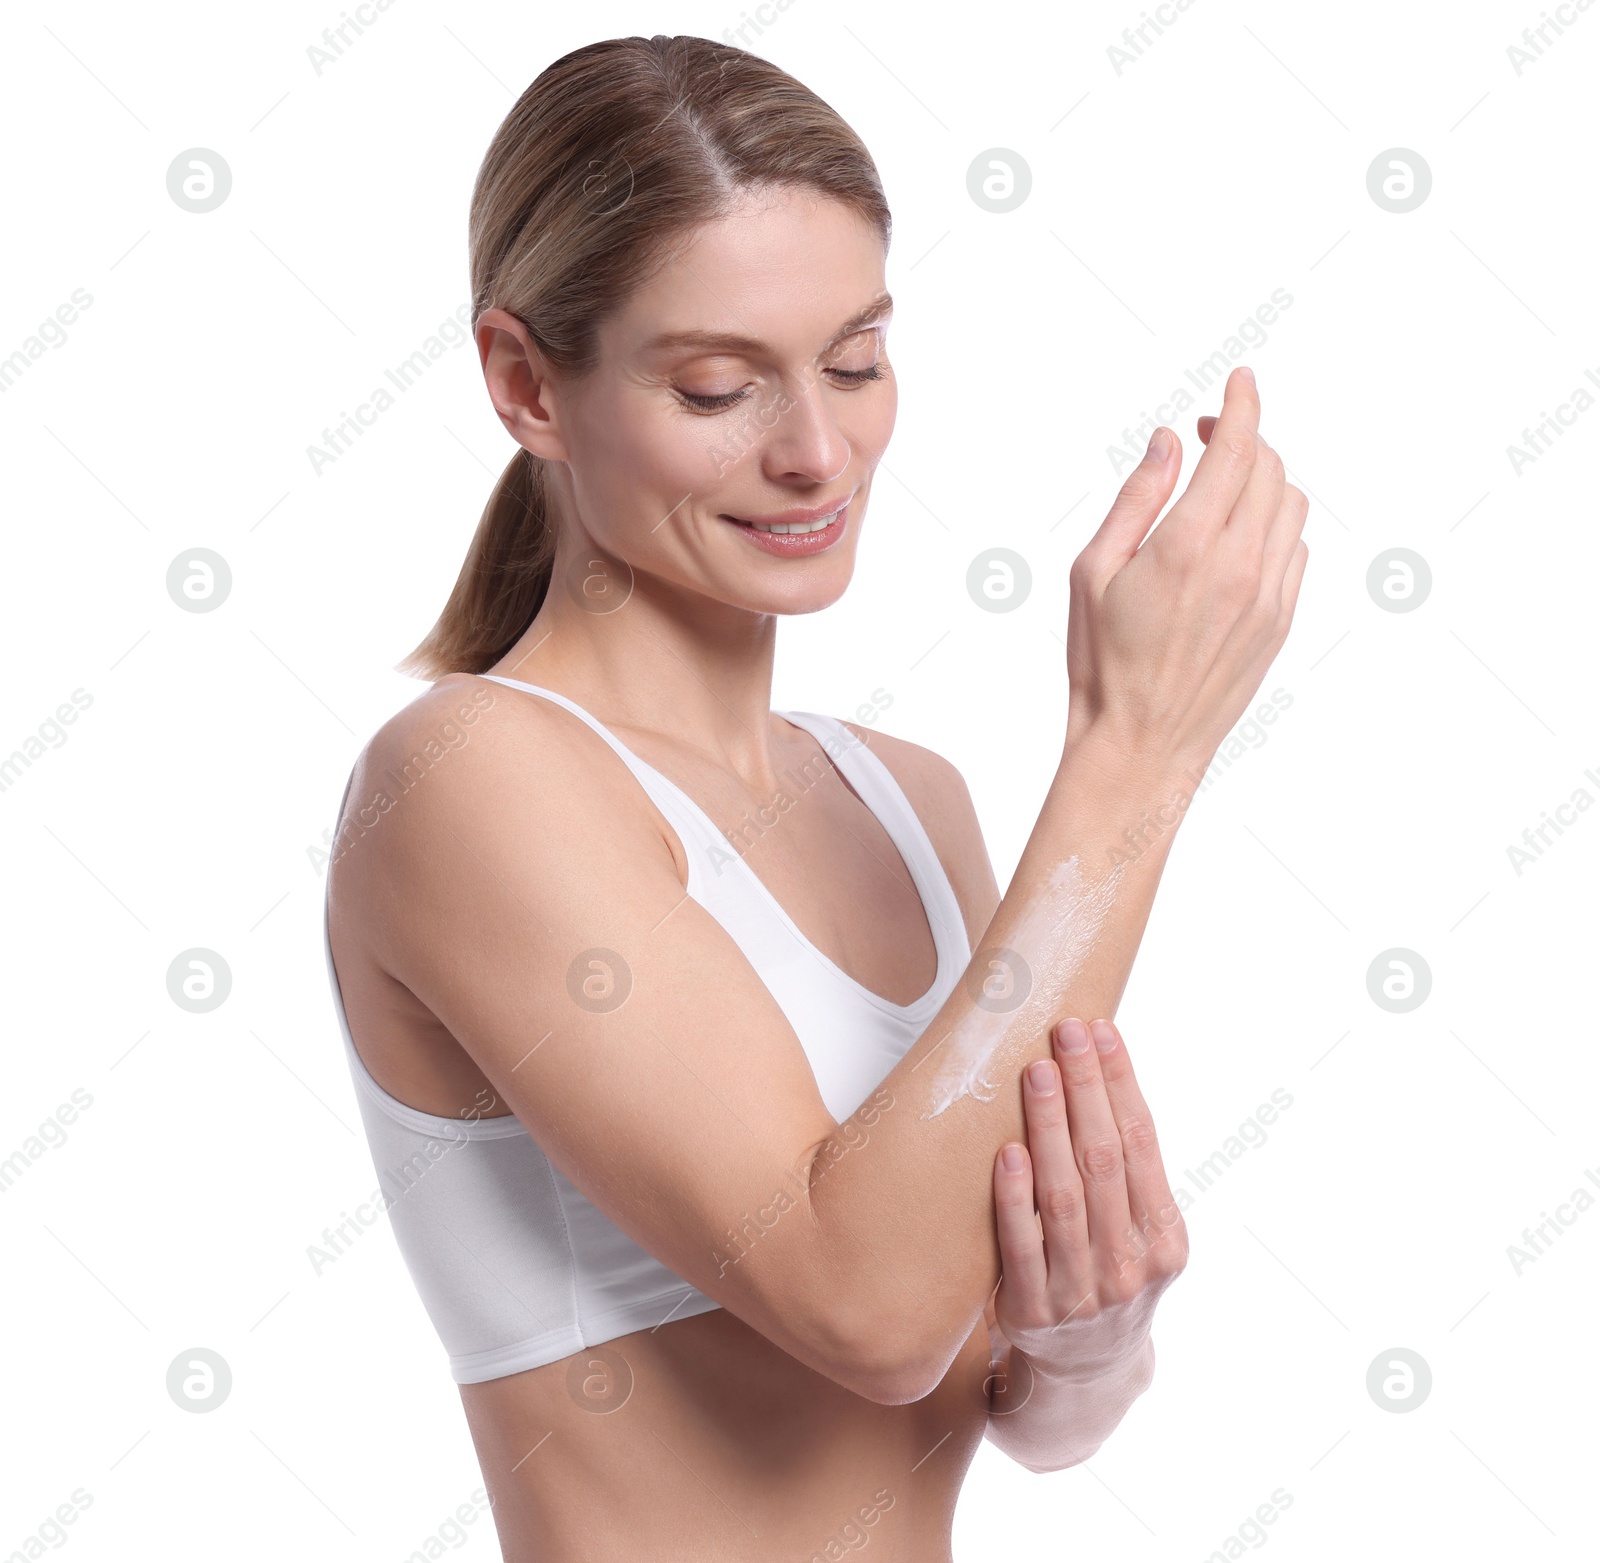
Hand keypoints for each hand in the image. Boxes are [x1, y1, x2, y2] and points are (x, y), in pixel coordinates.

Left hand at [991, 1017, 1186, 1382]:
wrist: (1087, 1372)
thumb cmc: (1110, 1275)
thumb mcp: (1139, 1234)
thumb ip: (1125, 1173)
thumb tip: (1096, 1071)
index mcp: (1166, 1238)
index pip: (1143, 1144)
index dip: (1122, 1083)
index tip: (1102, 1032)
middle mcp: (1132, 1264)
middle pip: (1106, 1160)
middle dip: (1086, 1088)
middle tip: (1066, 1032)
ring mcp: (1084, 1291)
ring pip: (1067, 1195)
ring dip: (1050, 1126)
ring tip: (1036, 1071)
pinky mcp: (1034, 1310)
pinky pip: (1023, 1244)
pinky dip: (1016, 1196)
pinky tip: (1008, 1151)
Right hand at [1064, 366, 1309, 777]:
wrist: (1141, 745)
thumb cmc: (1102, 664)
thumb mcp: (1092, 573)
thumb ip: (1136, 499)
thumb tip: (1168, 442)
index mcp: (1186, 548)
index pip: (1237, 450)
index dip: (1242, 404)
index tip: (1240, 380)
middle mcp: (1239, 567)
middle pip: (1269, 469)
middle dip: (1244, 438)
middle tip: (1209, 435)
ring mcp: (1268, 596)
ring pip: (1291, 505)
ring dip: (1264, 479)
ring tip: (1223, 486)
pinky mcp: (1280, 621)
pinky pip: (1295, 549)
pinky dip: (1273, 523)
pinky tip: (1237, 535)